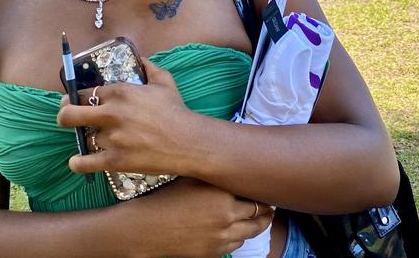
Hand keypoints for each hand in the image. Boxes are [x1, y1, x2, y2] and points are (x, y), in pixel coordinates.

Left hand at [58, 58, 201, 177]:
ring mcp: (111, 138)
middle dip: (63, 114)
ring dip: (88, 140)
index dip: (78, 97)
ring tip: (96, 141)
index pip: (85, 93)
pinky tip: (76, 162)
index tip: (76, 100)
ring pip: (85, 139)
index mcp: (120, 92)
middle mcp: (111, 113)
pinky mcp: (114, 160)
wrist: (188, 141)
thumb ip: (148, 67)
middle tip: (66, 116)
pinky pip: (85, 163)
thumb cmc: (176, 110)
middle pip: (69, 113)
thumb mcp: (164, 81)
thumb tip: (140, 58)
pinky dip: (77, 163)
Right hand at [136, 178, 273, 257]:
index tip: (265, 189)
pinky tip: (237, 229)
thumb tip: (238, 170)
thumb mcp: (195, 179)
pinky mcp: (214, 253)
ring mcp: (222, 239)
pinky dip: (239, 237)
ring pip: (250, 234)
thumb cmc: (168, 198)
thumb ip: (218, 176)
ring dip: (255, 225)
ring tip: (259, 218)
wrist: (149, 228)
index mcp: (224, 197)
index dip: (262, 193)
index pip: (256, 197)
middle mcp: (227, 219)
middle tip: (269, 205)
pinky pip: (236, 245)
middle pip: (259, 217)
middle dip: (266, 211)